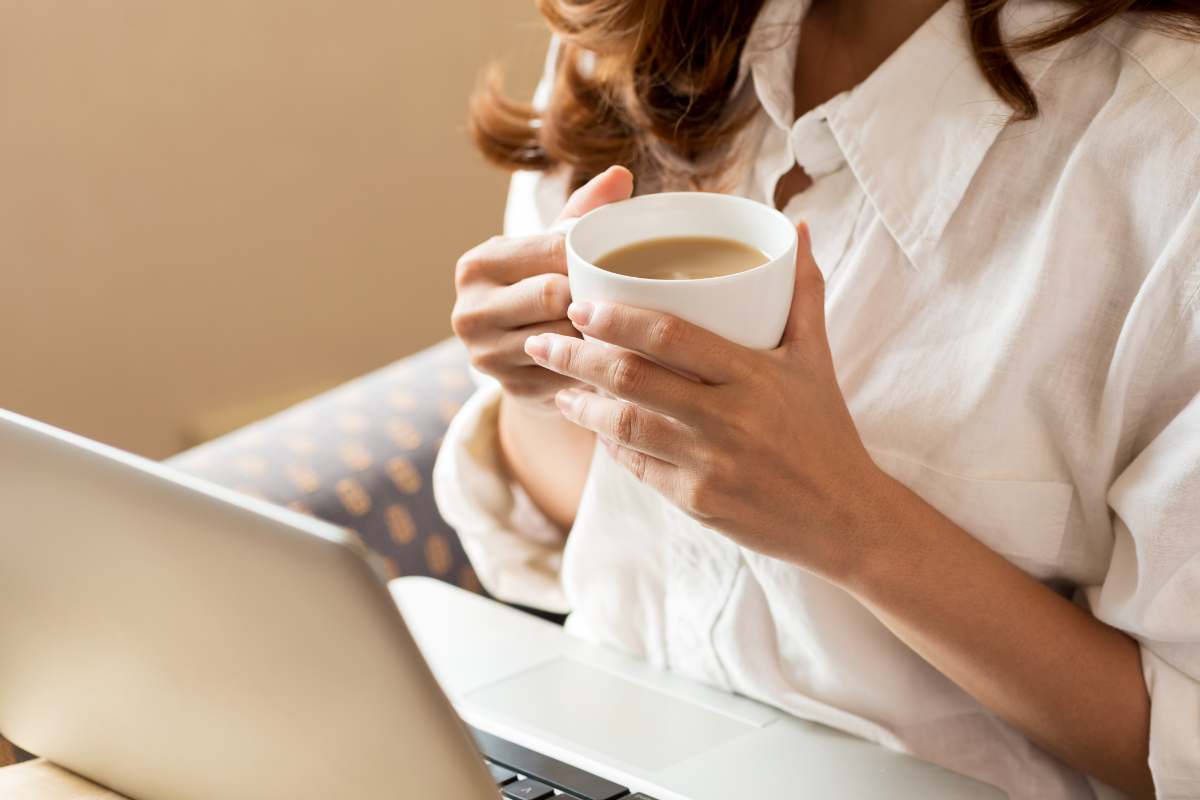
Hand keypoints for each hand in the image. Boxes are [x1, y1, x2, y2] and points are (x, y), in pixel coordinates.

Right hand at [451, 166, 633, 413]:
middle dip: (591, 295)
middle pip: (552, 296)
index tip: (621, 258)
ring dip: (596, 333)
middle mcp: (470, 311)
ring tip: (623, 324)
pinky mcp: (511, 391)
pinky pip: (569, 373)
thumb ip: (584, 211)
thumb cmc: (544, 287)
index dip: (590, 255)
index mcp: (477, 265)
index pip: (548, 250)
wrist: (523, 359)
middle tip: (627, 293)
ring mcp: (486, 356)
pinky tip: (612, 356)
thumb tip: (621, 175)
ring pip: (563, 338)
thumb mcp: (553, 248)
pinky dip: (593, 364)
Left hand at [523, 224, 893, 580]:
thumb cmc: (826, 430)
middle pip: (631, 379)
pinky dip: (609, 445)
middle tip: (542, 340)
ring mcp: (709, 464)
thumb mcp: (817, 358)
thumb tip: (795, 228)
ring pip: (623, 427)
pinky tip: (593, 429)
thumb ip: (803, 292)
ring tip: (556, 386)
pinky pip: (637, 467)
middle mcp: (727, 418)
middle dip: (576, 357)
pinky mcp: (697, 503)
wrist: (845, 518)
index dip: (616, 318)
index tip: (580, 306)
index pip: (670, 335)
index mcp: (753, 374)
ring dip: (580, 405)